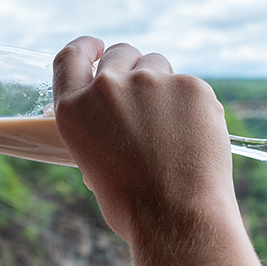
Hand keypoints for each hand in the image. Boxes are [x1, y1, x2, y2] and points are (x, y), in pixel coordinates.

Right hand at [52, 37, 237, 242]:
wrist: (177, 218)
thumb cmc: (134, 206)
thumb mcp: (93, 166)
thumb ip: (99, 132)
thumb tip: (117, 123)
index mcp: (74, 109)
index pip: (70, 57)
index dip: (85, 48)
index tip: (96, 47)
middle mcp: (107, 87)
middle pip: (120, 54)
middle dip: (131, 68)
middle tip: (145, 97)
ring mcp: (151, 82)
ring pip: (158, 65)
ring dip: (163, 85)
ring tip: (172, 128)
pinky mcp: (190, 86)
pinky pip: (190, 86)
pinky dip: (193, 106)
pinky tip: (196, 139)